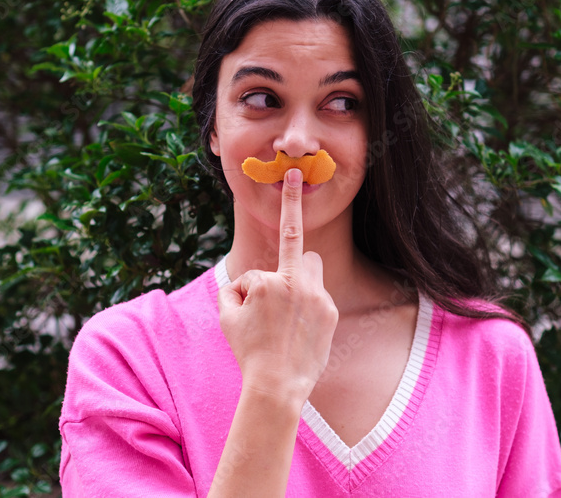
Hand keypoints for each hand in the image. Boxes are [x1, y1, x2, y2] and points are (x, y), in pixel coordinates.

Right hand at [218, 167, 338, 405]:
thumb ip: (237, 287)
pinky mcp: (332, 313)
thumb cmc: (249, 349)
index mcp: (274, 280)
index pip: (285, 232)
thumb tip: (249, 282)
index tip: (294, 174)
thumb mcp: (228, 314)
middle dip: (292, 266)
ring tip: (287, 317)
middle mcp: (301, 285)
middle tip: (278, 293)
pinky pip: (318, 299)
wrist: (276, 386)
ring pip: (312, 276)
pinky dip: (307, 309)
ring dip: (300, 285)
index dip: (290, 201)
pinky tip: (297, 332)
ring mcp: (320, 299)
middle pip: (303, 255)